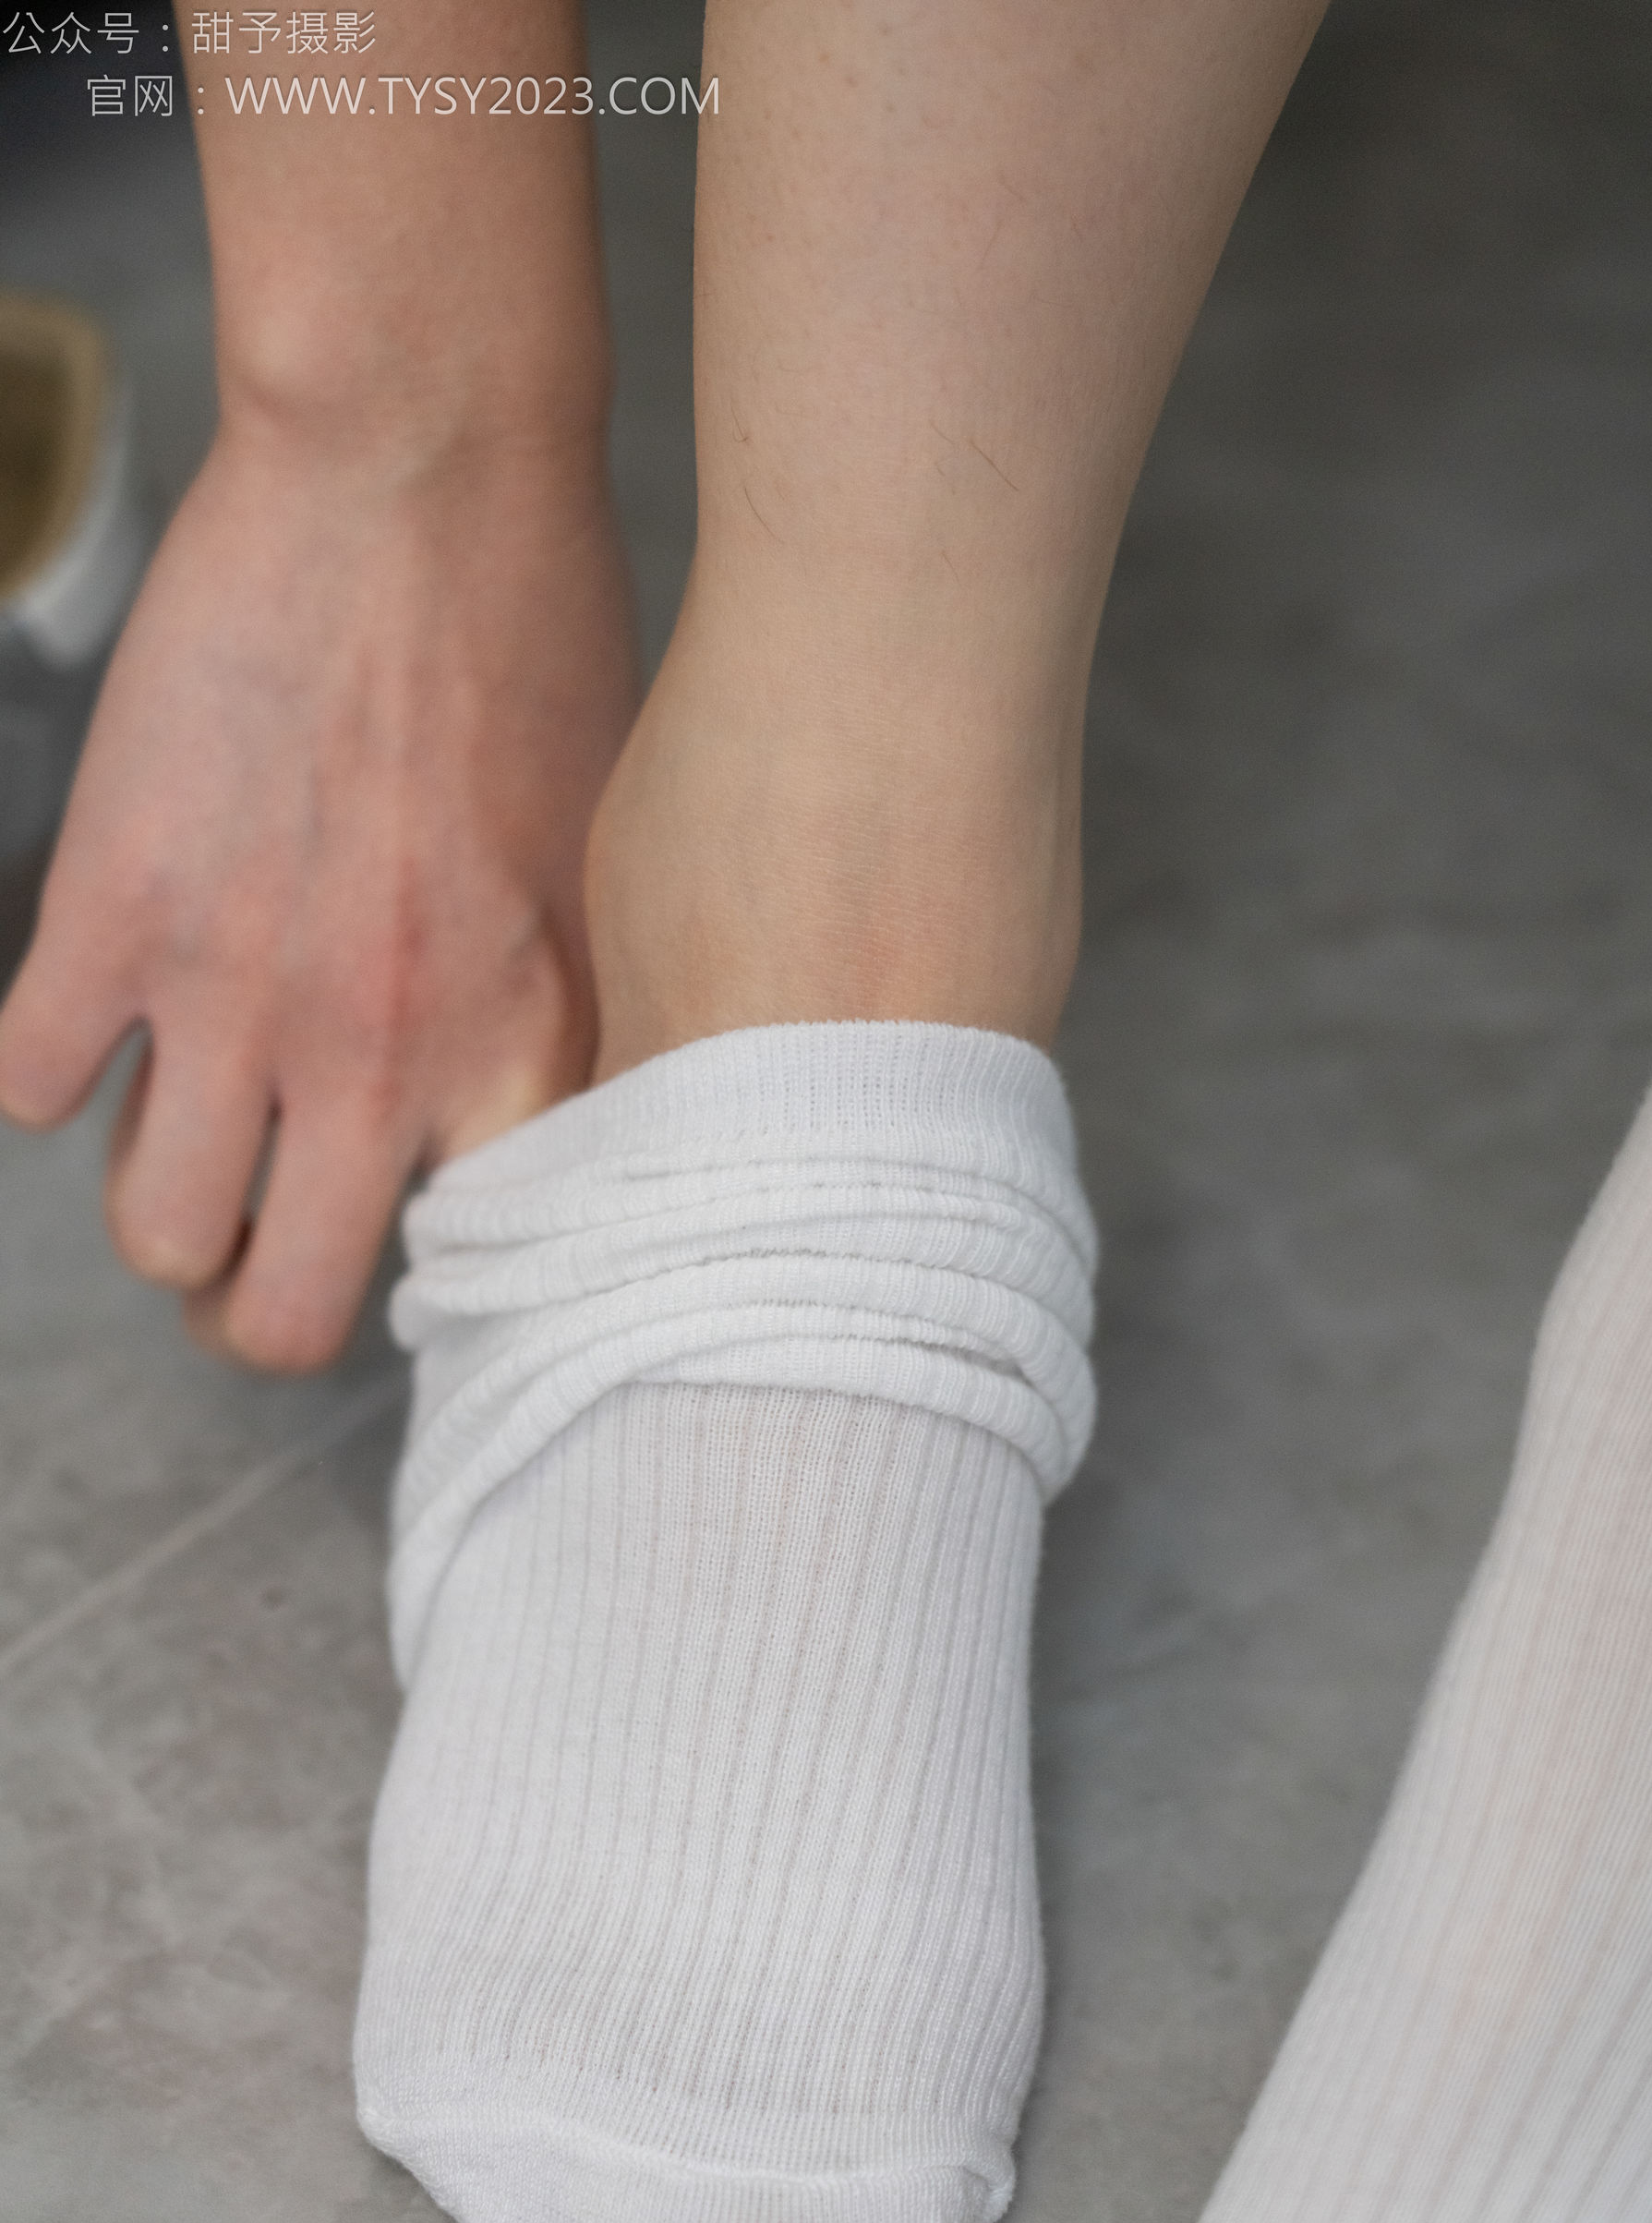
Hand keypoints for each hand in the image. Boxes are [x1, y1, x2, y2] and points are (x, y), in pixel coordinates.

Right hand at [0, 422, 636, 1370]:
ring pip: (153, 1239)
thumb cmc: (538, 654)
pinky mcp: (110, 908)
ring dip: (160, 1205)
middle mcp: (382, 1060)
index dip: (421, 1288)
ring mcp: (235, 996)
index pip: (467, 1284)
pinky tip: (95, 1005)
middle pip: (284, 1322)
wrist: (417, 480)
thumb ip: (554, 1026)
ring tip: (184, 1125)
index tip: (399, 1247)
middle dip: (259, 1304)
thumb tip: (506, 1132)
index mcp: (518, 1055)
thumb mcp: (602, 877)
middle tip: (259, 1242)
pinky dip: (45, 1065)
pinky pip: (25, 1086)